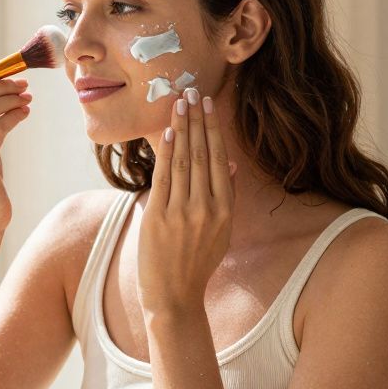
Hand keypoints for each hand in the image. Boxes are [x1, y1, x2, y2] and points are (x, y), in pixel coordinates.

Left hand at [136, 88, 236, 317]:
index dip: (212, 129)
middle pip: (202, 154)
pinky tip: (167, 132)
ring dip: (181, 129)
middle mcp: (207, 208)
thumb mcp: (220, 231)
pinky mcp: (159, 218)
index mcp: (225, 210)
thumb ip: (224, 195)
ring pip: (184, 161)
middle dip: (196, 120)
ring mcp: (183, 213)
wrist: (174, 297)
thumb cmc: (196, 263)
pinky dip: (165, 153)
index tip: (207, 105)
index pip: (218, 160)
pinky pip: (164, 178)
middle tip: (192, 91)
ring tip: (179, 103)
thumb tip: (227, 161)